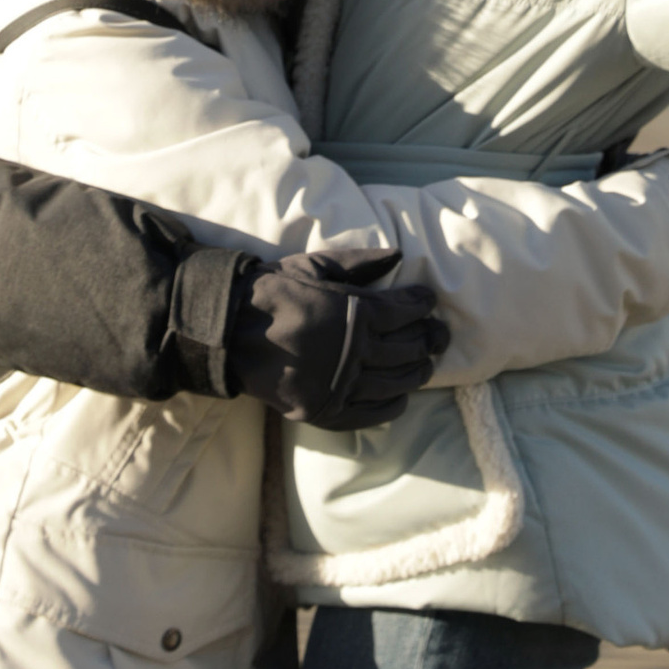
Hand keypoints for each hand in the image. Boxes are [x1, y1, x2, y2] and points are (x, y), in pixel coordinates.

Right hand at [227, 251, 448, 424]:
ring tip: (426, 363)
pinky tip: (400, 396)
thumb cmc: (272, 290)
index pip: (405, 311)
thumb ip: (360, 262)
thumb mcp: (315, 264)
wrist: (228, 330)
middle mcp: (354, 352)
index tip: (429, 302)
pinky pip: (372, 412)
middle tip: (440, 335)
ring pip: (397, 381)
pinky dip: (393, 404)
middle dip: (430, 338)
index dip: (422, 305)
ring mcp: (341, 385)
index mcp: (354, 312)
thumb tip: (399, 256)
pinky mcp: (325, 410)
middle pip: (409, 348)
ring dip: (418, 371)